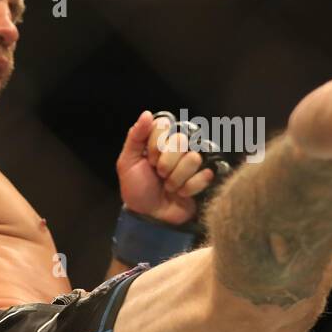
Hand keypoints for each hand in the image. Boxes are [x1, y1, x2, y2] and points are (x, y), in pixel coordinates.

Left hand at [115, 111, 214, 225]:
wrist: (150, 217)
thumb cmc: (138, 189)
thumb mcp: (127, 163)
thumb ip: (136, 137)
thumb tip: (147, 114)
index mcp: (160, 139)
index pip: (165, 125)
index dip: (156, 144)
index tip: (148, 160)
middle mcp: (178, 147)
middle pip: (181, 140)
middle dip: (165, 163)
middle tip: (159, 174)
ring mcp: (193, 162)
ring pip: (193, 158)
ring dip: (176, 178)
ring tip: (169, 186)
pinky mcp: (205, 178)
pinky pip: (204, 175)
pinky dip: (188, 189)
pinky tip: (181, 193)